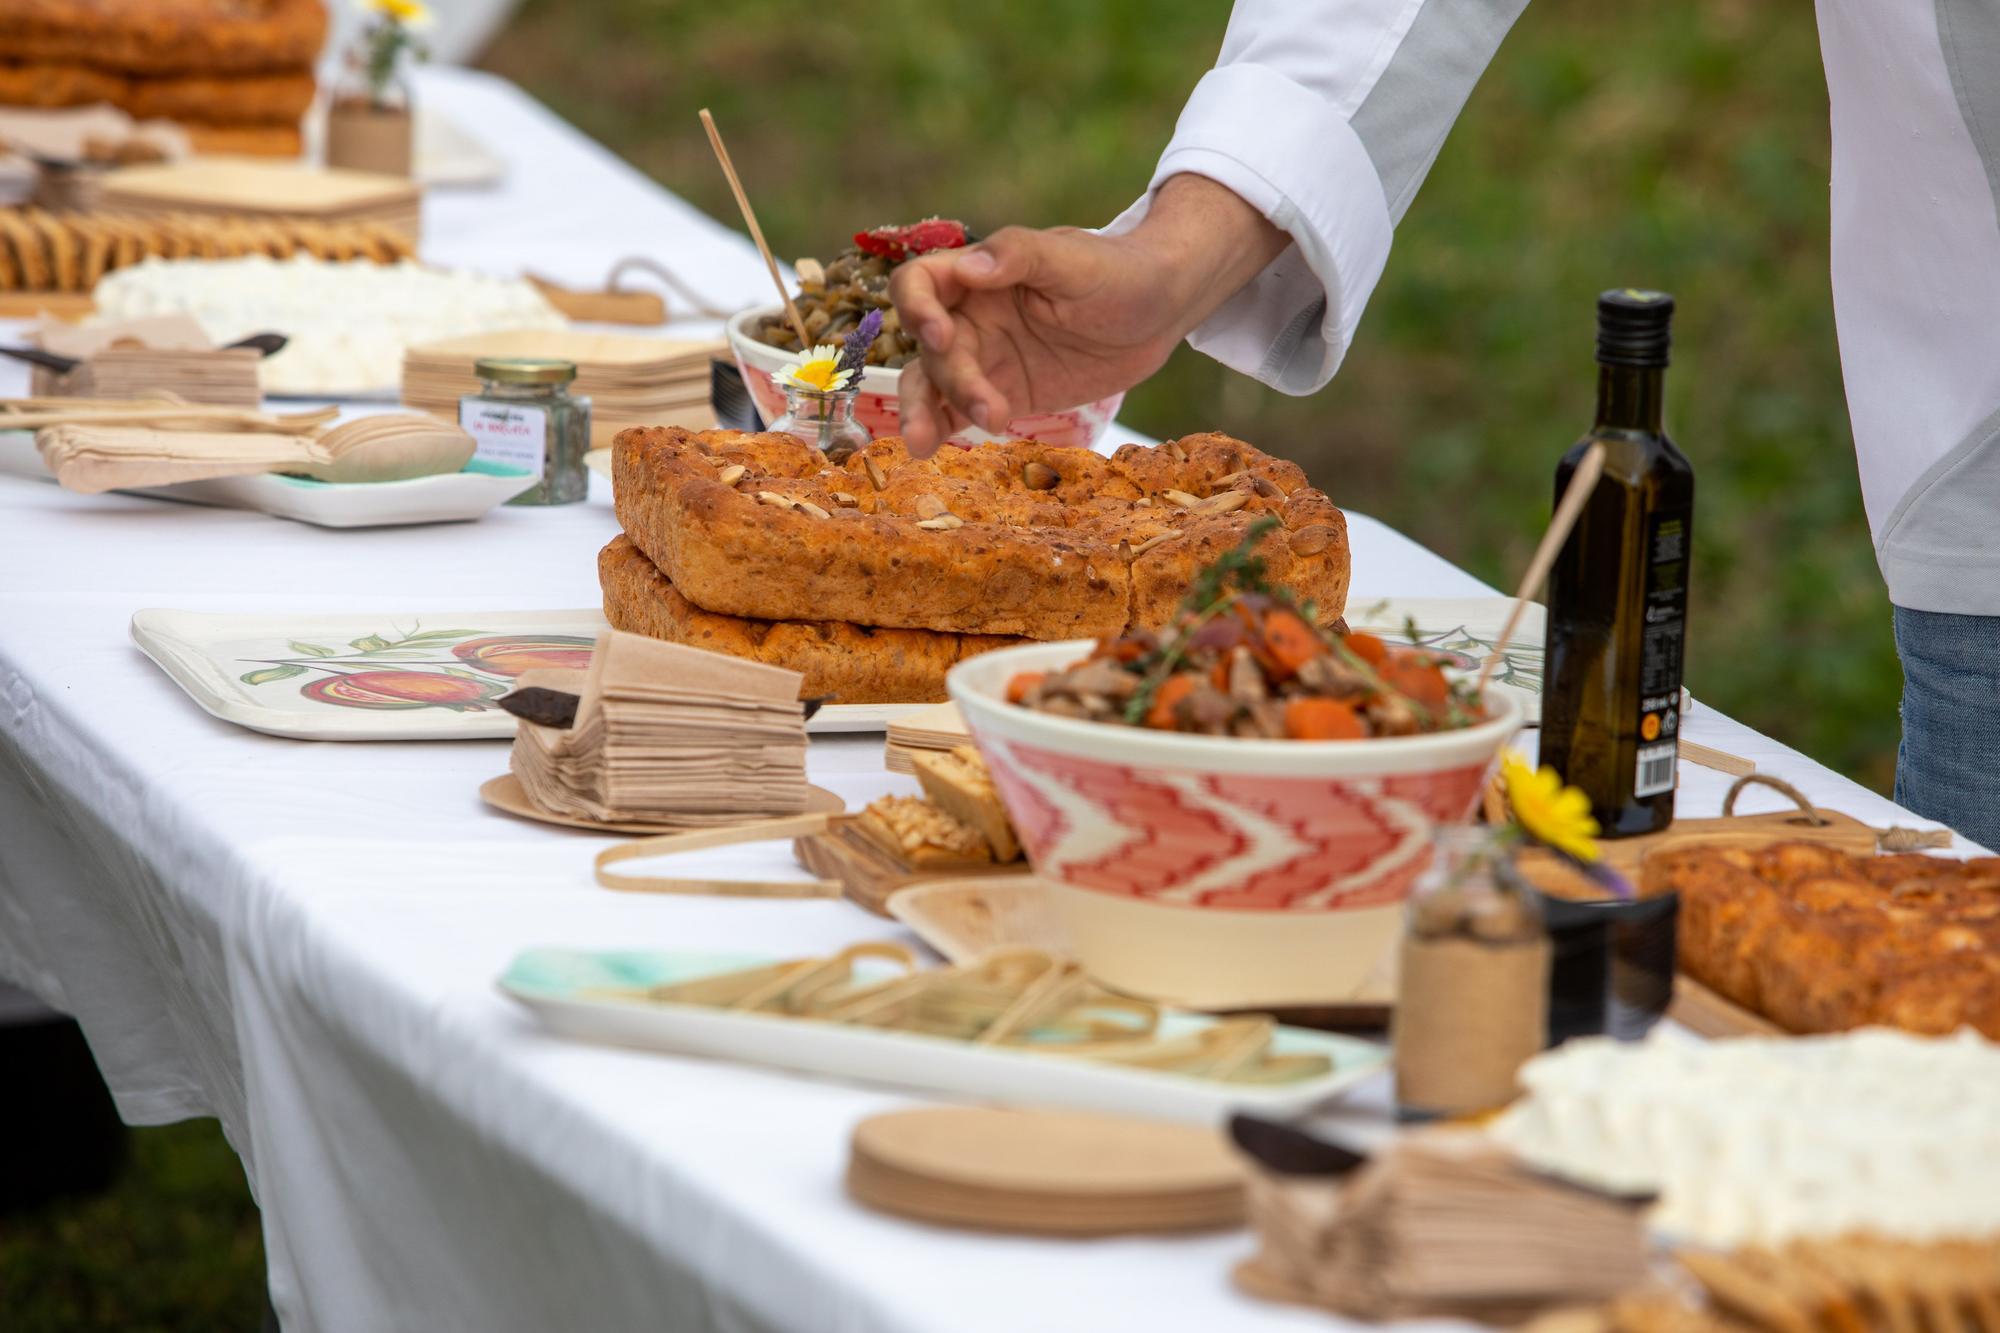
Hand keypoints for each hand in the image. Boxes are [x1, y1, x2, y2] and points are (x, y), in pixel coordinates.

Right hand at [889, 174, 1287, 455]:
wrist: (1158, 313)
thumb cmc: (1119, 271)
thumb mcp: (1075, 259)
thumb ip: (1021, 256)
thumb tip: (971, 267)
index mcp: (979, 275)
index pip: (919, 283)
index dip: (916, 308)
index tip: (941, 336)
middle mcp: (970, 316)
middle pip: (930, 348)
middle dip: (948, 379)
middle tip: (989, 407)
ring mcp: (983, 359)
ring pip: (933, 385)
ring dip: (924, 412)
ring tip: (923, 445)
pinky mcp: (1001, 395)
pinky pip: (958, 413)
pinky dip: (940, 431)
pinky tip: (930, 452)